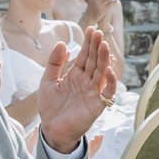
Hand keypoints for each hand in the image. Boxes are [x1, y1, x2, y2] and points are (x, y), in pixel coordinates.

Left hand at [37, 27, 114, 153]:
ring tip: (103, 46)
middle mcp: (87, 82)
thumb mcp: (47, 81)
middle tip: (98, 33)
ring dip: (104, 59)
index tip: (91, 29)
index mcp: (76, 75)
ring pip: (102, 73)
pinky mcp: (97, 105)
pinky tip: (108, 70)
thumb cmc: (50, 107)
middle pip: (94, 61)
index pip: (85, 56)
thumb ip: (54, 63)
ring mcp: (93, 93)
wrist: (51, 130)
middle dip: (97, 47)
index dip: (88, 43)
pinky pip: (108, 92)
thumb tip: (62, 43)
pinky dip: (111, 82)